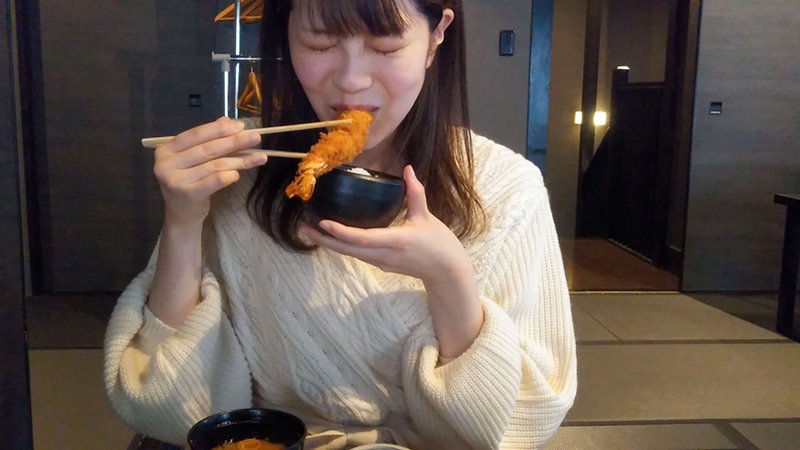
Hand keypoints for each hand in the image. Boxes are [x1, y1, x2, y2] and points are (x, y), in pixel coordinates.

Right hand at [153, 117, 266, 226]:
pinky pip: (215, 180)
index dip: (219, 129)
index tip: (241, 126)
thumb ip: (208, 139)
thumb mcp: (194, 159)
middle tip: (257, 137)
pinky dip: (229, 175)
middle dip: (235, 142)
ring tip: (259, 157)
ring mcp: (175, 180)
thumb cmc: (190, 183)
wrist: (181, 215)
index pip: (195, 134)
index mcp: (166, 149)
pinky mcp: (187, 194)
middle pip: (207, 149)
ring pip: (214, 165)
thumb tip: (228, 121)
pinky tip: (239, 174)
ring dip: (240, 160)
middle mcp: (166, 163)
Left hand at [300, 165, 483, 356]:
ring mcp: (381, 262)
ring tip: (309, 231)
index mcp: (396, 241)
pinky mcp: (381, 264)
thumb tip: (407, 169)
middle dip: (324, 239)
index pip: (362, 238)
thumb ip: (415, 193)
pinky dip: (341, 245)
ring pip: (350, 253)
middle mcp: (384, 254)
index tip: (323, 222)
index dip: (341, 232)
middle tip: (302, 227)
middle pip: (348, 249)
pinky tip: (330, 237)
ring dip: (329, 243)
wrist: (446, 273)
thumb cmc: (440, 244)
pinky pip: (357, 254)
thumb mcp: (427, 217)